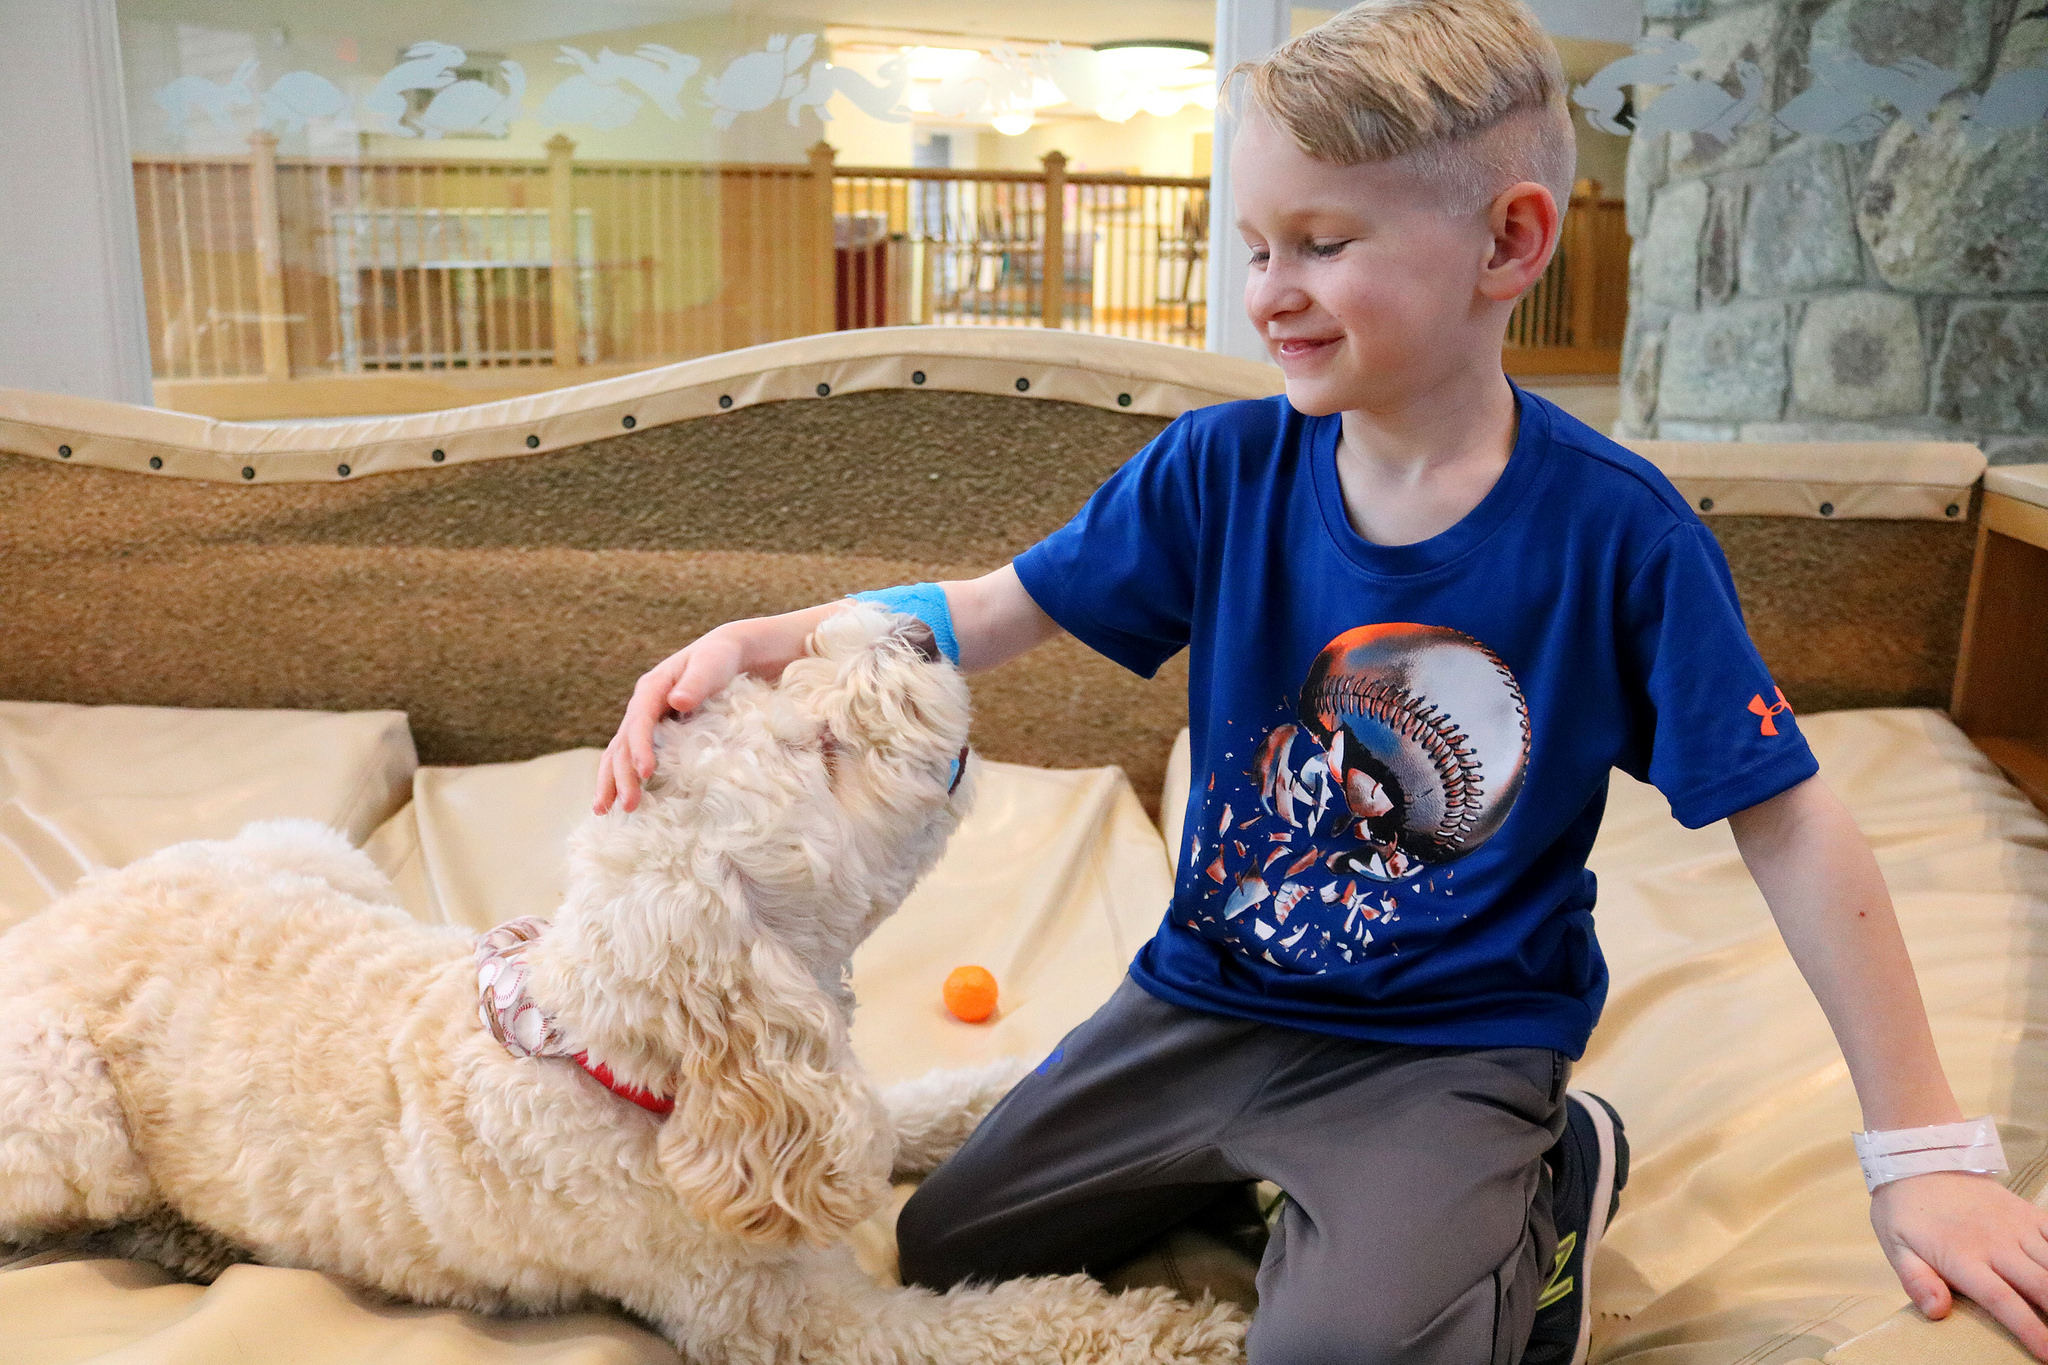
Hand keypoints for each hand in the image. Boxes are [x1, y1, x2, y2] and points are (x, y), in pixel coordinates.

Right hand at [594, 627, 748, 815]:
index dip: (640, 747)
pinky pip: (630, 756)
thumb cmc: (719, 660)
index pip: (640, 722)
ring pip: (618, 752)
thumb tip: (678, 701)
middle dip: (621, 774)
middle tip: (628, 806)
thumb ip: (697, 682)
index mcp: (653, 688)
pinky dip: (621, 777)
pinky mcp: (652, 732)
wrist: (723, 655)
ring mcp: (644, 720)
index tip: (645, 772)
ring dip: (611, 780)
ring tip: (602, 810)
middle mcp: (642, 705)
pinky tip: (617, 800)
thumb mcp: (712, 665)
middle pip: (623, 742)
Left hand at [1872, 1171, 2047, 1357]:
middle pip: (2040, 1285)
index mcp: (1962, 1257)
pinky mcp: (2026, 1212)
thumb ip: (1915, 1281)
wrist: (1918, 1161)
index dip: (2029, 1330)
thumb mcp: (1896, 1246)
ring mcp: (2015, 1226)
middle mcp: (1995, 1243)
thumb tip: (1937, 1312)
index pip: (2002, 1301)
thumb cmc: (1905, 1212)